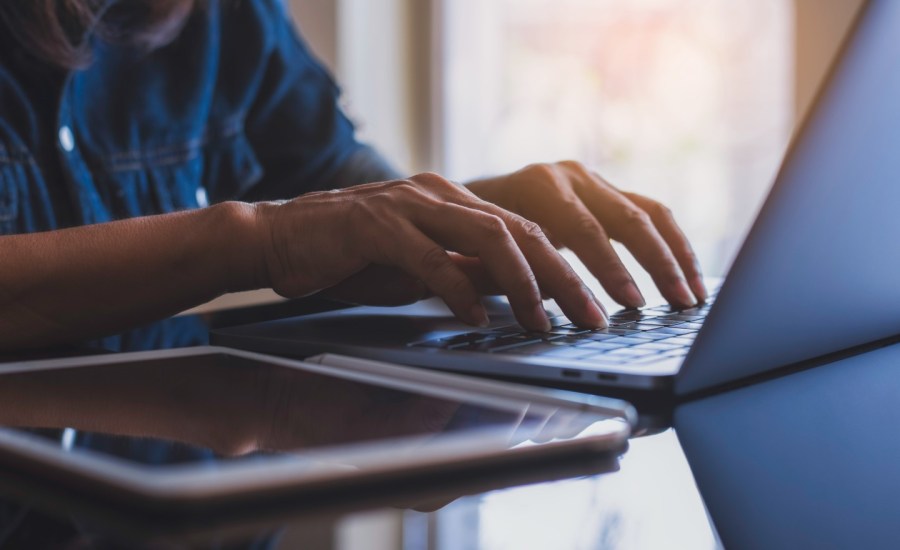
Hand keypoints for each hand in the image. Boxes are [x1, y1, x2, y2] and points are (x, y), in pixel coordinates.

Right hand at [253, 173, 606, 330]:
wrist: (277, 238)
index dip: (565, 269)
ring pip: (486, 235)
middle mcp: (437, 194)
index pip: (525, 230)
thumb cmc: (348, 255)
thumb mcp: (419, 267)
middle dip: (562, 277)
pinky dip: (458, 288)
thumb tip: (515, 292)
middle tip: (591, 317)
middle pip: (520, 230)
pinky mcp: (375, 225)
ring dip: (523, 282)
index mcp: (452, 200)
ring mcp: (407, 205)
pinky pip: (429, 257)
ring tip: (543, 320)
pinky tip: (476, 316)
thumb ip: (465, 271)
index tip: (592, 307)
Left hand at [466, 161, 706, 308]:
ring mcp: (593, 181)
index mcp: (537, 185)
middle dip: (657, 265)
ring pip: (650, 213)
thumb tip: (555, 304)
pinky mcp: (608, 193)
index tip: (629, 306)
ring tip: (694, 298)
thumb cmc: (469, 236)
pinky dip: (673, 248)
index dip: (609, 270)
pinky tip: (689, 280)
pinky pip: (652, 216)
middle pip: (627, 218)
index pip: (583, 230)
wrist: (466, 202)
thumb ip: (514, 273)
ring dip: (677, 257)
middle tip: (677, 304)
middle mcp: (570, 176)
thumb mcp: (480, 252)